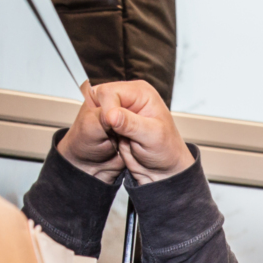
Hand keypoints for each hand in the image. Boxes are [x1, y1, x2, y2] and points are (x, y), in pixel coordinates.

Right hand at [57, 80, 195, 186]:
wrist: (163, 170)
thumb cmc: (166, 152)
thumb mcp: (152, 137)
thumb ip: (132, 124)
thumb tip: (111, 114)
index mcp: (141, 93)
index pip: (110, 92)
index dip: (107, 108)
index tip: (112, 125)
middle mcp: (129, 97)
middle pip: (100, 97)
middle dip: (103, 116)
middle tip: (115, 132)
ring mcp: (120, 109)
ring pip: (97, 109)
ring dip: (101, 124)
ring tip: (117, 137)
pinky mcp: (113, 122)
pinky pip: (98, 122)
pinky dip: (101, 131)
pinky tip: (113, 140)